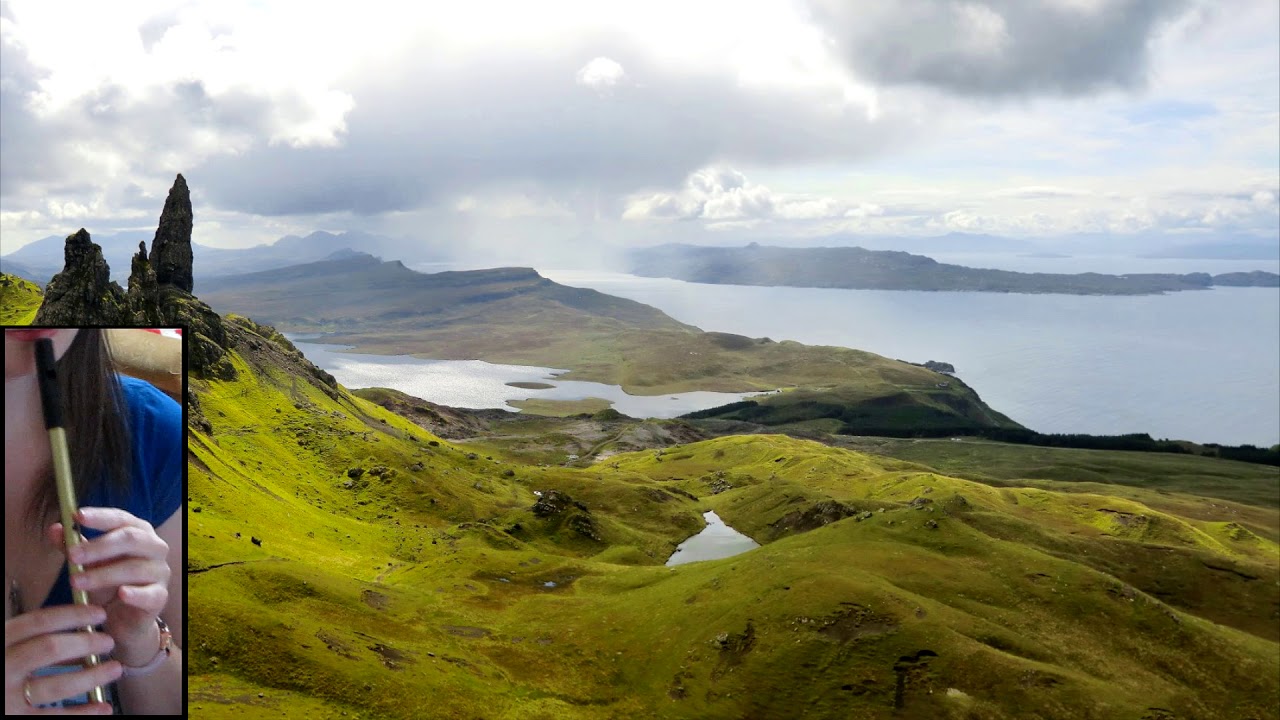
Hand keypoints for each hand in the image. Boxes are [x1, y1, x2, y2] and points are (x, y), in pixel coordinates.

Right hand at [5, 603, 119, 713]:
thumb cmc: (4, 670)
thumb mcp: (7, 650)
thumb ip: (31, 643)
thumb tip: (82, 634)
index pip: (37, 622)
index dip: (72, 615)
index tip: (100, 613)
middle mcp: (1, 668)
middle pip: (49, 648)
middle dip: (85, 643)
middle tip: (109, 642)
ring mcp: (7, 697)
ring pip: (56, 686)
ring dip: (91, 677)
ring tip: (115, 669)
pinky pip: (55, 717)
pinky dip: (83, 713)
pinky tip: (103, 707)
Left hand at [47, 507, 169, 666]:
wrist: (124, 619)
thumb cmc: (108, 585)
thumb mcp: (88, 564)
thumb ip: (73, 547)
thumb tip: (55, 528)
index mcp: (139, 532)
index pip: (121, 518)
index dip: (101, 517)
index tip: (77, 516)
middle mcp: (154, 548)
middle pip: (131, 539)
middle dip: (99, 547)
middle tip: (72, 556)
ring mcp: (160, 572)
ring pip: (134, 567)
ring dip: (103, 574)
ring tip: (76, 582)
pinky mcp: (160, 596)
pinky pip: (149, 593)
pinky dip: (135, 593)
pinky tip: (121, 594)